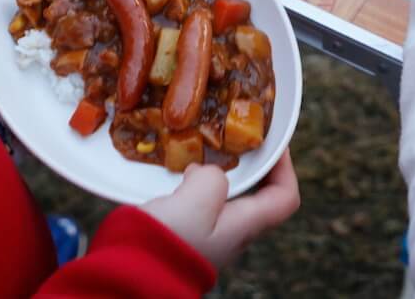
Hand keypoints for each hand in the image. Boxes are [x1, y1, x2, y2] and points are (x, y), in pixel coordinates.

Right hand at [143, 152, 299, 268]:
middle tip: (237, 139)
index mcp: (245, 226)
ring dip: (223, 172)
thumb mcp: (197, 198)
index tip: (274, 143)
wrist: (128, 275)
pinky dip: (198, 183)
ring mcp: (209, 236)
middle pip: (258, 195)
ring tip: (208, 150)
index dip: (286, 167)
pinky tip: (182, 173)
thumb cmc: (167, 239)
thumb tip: (203, 172)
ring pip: (228, 198)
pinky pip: (202, 203)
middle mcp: (232, 234)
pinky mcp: (185, 234)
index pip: (285, 197)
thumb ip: (212, 177)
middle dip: (252, 164)